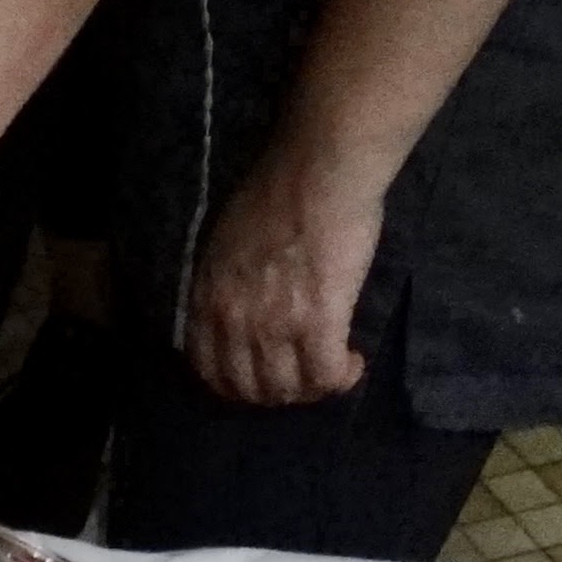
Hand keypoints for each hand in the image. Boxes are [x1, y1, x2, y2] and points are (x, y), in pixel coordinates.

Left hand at [185, 141, 387, 405]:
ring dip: (313, 388)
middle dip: (278, 392)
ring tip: (332, 369)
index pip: (209, 370)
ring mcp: (274, 325)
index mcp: (207, 299)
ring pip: (289, 389)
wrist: (318, 169)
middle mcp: (233, 320)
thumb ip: (226, 282)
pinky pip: (326, 376)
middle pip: (250, 389)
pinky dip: (342, 378)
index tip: (263, 377)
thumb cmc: (279, 190)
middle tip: (304, 376)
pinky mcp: (318, 323)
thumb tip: (240, 307)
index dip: (238, 385)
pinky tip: (354, 363)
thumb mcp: (225, 241)